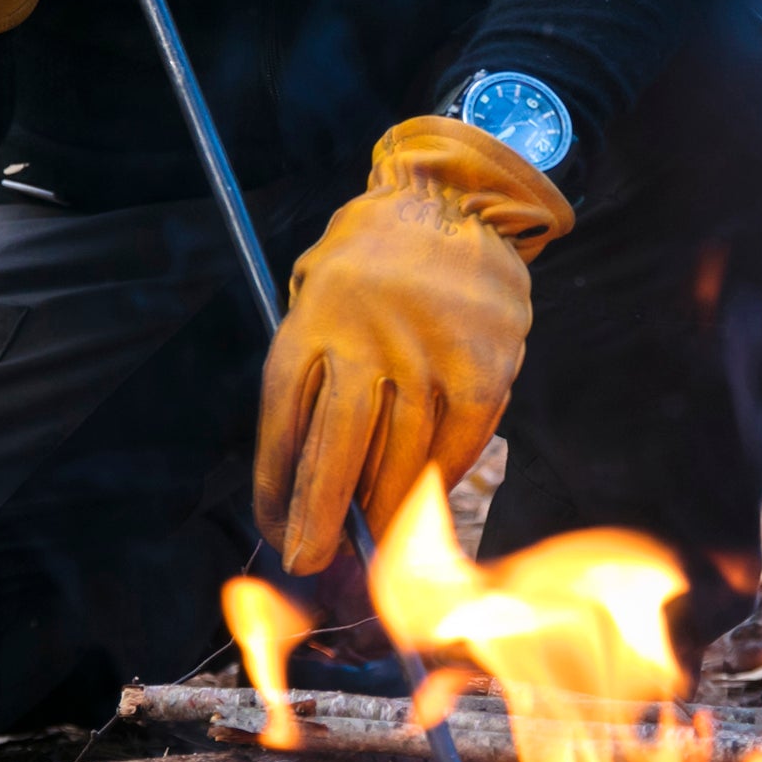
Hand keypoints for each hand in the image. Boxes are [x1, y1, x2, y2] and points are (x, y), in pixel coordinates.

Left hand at [255, 117, 575, 574]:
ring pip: (401, 461)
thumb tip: (308, 478)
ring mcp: (429, 355)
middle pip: (336, 456)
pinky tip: (425, 497)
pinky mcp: (485, 369)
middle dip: (319, 521)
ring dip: (383, 511)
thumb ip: (312, 370)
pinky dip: (439, 479)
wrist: (454, 198)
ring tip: (372, 538)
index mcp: (312, 321)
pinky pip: (457, 447)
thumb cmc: (373, 257)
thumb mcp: (316, 292)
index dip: (277, 487)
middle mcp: (366, 339)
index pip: (282, 426)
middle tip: (311, 562)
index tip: (276, 528)